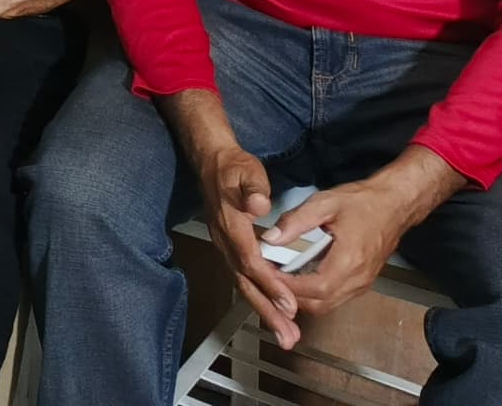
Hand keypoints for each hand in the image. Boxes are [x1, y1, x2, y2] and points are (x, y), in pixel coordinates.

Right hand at [192, 138, 298, 348]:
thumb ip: (253, 187)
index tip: (290, 304)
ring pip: (244, 286)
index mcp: (231, 226)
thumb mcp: (246, 170)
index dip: (270, 284)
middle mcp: (225, 242)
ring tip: (285, 335)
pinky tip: (273, 313)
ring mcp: (225, 248)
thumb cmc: (234, 168)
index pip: (251, 261)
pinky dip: (259, 299)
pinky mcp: (229, 250)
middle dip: (267, 311)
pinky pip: (244, 280)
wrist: (211, 163)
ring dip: (264, 312)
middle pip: (246, 283)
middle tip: (287, 337)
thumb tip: (259, 205)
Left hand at [274, 149, 461, 327]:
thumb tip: (270, 238)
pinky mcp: (362, 283)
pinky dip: (315, 295)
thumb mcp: (324, 203)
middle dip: (290, 297)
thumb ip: (295, 222)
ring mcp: (362, 284)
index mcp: (349, 260)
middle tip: (268, 279)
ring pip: (327, 306)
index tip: (266, 275)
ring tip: (280, 280)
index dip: (288, 286)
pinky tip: (300, 279)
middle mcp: (357, 279)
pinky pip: (336, 299)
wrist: (394, 205)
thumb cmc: (362, 203)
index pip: (315, 288)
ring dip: (302, 299)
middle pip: (320, 304)